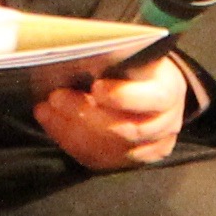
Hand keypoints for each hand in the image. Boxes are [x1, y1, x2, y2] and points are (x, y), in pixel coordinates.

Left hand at [33, 52, 190, 170]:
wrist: (156, 91)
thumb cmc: (139, 68)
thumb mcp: (136, 56)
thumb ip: (116, 59)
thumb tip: (80, 54)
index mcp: (168, 92)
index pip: (152, 100)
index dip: (123, 96)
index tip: (95, 87)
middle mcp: (164, 125)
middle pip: (126, 130)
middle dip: (85, 114)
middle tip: (56, 97)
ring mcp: (149, 147)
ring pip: (108, 148)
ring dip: (71, 129)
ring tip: (46, 110)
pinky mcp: (130, 161)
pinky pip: (98, 159)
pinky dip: (71, 142)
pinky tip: (53, 123)